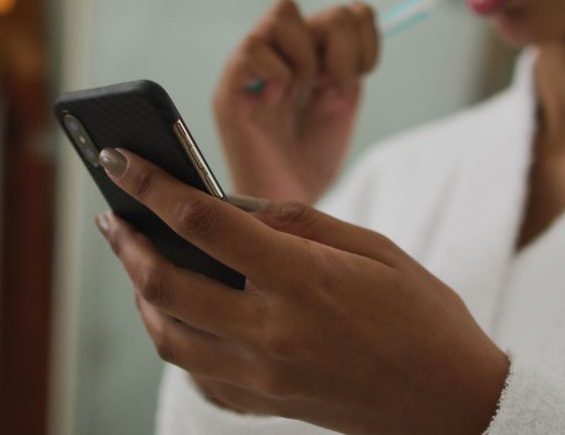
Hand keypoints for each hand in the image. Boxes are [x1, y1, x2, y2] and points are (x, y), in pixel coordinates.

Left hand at [95, 148, 507, 434]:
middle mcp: (273, 332)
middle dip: (127, 243)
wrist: (452, 403)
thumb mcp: (377, 250)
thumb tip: (234, 203)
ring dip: (140, 293)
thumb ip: (301, 223)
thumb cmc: (424, 317)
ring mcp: (263, 377)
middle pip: (166, 284)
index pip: (205, 224)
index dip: (154, 185)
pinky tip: (177, 315)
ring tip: (137, 262)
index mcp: (305, 281)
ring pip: (167, 336)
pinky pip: (195, 374)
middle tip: (113, 217)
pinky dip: (174, 339)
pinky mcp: (264, 404)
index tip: (119, 161)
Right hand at [213, 0, 379, 204]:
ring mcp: (251, 66)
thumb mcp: (342, 101)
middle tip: (329, 90)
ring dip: (307, 58)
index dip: (364, 39)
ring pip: (284, 13)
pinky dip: (279, 75)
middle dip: (341, 50)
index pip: (347, 12)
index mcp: (308, 51)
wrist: (288, 203)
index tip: (357, 78)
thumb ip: (351, 59)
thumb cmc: (310, 158)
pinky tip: (278, 104)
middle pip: (322, 8)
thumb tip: (359, 8)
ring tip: (301, 95)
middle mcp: (277, 50)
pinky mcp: (229, 89)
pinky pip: (254, 50)